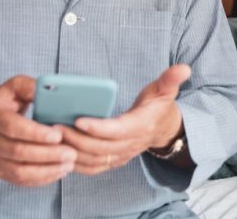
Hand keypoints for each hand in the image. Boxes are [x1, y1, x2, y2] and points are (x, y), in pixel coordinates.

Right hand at [0, 76, 77, 185]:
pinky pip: (20, 180)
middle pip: (18, 152)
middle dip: (47, 154)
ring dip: (46, 170)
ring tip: (68, 164)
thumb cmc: (4, 101)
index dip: (35, 133)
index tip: (57, 135)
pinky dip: (41, 179)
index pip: (13, 127)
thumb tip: (48, 90)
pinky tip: (58, 171)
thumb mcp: (14, 87)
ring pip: (19, 171)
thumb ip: (30, 86)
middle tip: (71, 153)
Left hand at [58, 64, 190, 174]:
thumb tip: (184, 68)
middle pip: (100, 147)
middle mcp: (130, 144)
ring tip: (53, 136)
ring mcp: (121, 155)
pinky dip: (76, 163)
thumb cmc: (158, 106)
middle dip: (76, 138)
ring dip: (72, 150)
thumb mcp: (166, 90)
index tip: (79, 119)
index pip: (117, 130)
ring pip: (93, 160)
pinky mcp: (113, 161)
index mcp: (140, 126)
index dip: (98, 127)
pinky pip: (92, 168)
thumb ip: (171, 79)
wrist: (162, 130)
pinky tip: (61, 150)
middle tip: (55, 126)